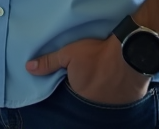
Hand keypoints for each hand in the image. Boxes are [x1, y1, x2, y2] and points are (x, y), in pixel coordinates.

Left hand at [27, 36, 149, 105]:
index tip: (72, 78)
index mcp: (79, 95)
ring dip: (102, 92)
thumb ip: (49, 62)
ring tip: (101, 78)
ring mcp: (112, 105)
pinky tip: (116, 82)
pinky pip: (118, 99)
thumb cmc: (96, 54)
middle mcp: (95, 105)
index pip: (71, 94)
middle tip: (88, 77)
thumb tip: (28, 68)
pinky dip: (116, 92)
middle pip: (86, 98)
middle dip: (86, 90)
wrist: (130, 53)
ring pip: (103, 100)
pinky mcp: (128, 100)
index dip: (71, 85)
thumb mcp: (68, 54)